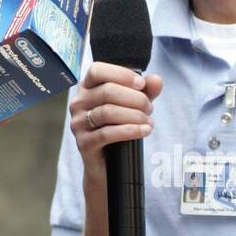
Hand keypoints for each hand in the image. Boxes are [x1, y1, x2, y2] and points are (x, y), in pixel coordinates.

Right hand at [69, 62, 162, 184]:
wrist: (108, 165)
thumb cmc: (118, 128)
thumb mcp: (133, 106)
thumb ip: (145, 91)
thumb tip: (156, 80)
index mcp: (87, 88)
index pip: (97, 71)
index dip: (121, 74)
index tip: (142, 84)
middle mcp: (78, 103)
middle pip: (107, 91)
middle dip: (135, 99)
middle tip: (149, 108)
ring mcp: (78, 123)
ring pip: (107, 112)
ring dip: (134, 115)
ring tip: (148, 121)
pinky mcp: (84, 143)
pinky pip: (107, 133)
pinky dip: (130, 131)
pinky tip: (144, 131)